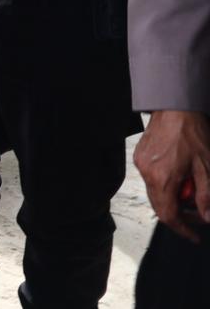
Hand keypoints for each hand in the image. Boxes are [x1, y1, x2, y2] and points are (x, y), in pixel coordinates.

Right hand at [135, 110, 209, 240]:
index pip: (168, 215)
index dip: (183, 229)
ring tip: (192, 190)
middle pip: (160, 206)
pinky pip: (152, 178)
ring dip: (174, 198)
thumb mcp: (207, 167)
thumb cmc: (191, 133)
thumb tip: (207, 217)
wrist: (175, 107)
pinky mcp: (140, 156)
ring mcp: (141, 164)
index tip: (194, 236)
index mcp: (162, 178)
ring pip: (156, 193)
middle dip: (180, 215)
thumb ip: (206, 195)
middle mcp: (147, 173)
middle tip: (199, 214)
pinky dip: (166, 184)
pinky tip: (180, 175)